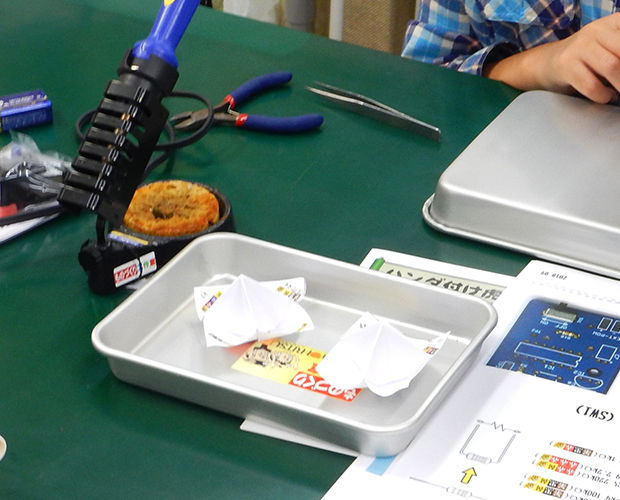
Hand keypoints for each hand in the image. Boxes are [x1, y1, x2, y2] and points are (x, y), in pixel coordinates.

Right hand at [484, 13, 619, 103]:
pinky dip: (602, 95)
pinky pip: (591, 85)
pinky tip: (605, 95)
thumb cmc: (585, 57)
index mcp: (612, 22)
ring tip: (618, 91)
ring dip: (619, 85)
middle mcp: (596, 30)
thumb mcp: (608, 46)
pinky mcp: (566, 65)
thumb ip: (619, 53)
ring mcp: (579, 47)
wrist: (548, 62)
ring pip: (611, 66)